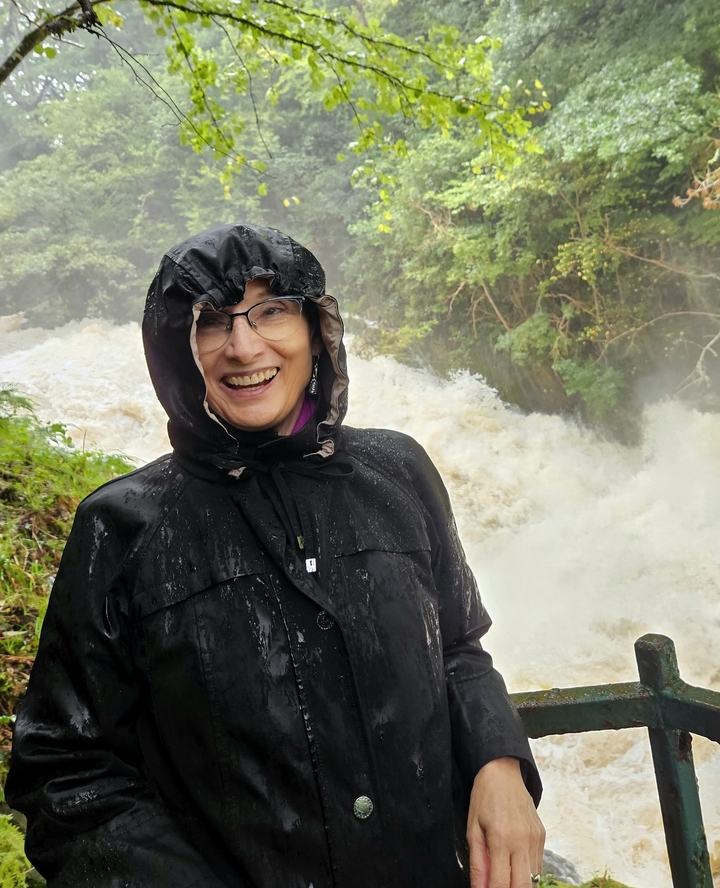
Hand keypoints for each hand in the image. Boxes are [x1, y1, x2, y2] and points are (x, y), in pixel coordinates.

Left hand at [466, 757, 544, 887]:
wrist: (503, 772)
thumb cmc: (484, 797)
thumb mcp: (473, 829)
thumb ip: (478, 864)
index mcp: (501, 838)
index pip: (501, 884)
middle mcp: (522, 841)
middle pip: (523, 887)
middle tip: (498, 886)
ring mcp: (535, 839)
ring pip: (533, 879)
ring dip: (519, 884)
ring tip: (505, 877)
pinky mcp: (542, 836)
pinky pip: (538, 865)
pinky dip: (527, 872)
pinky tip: (515, 866)